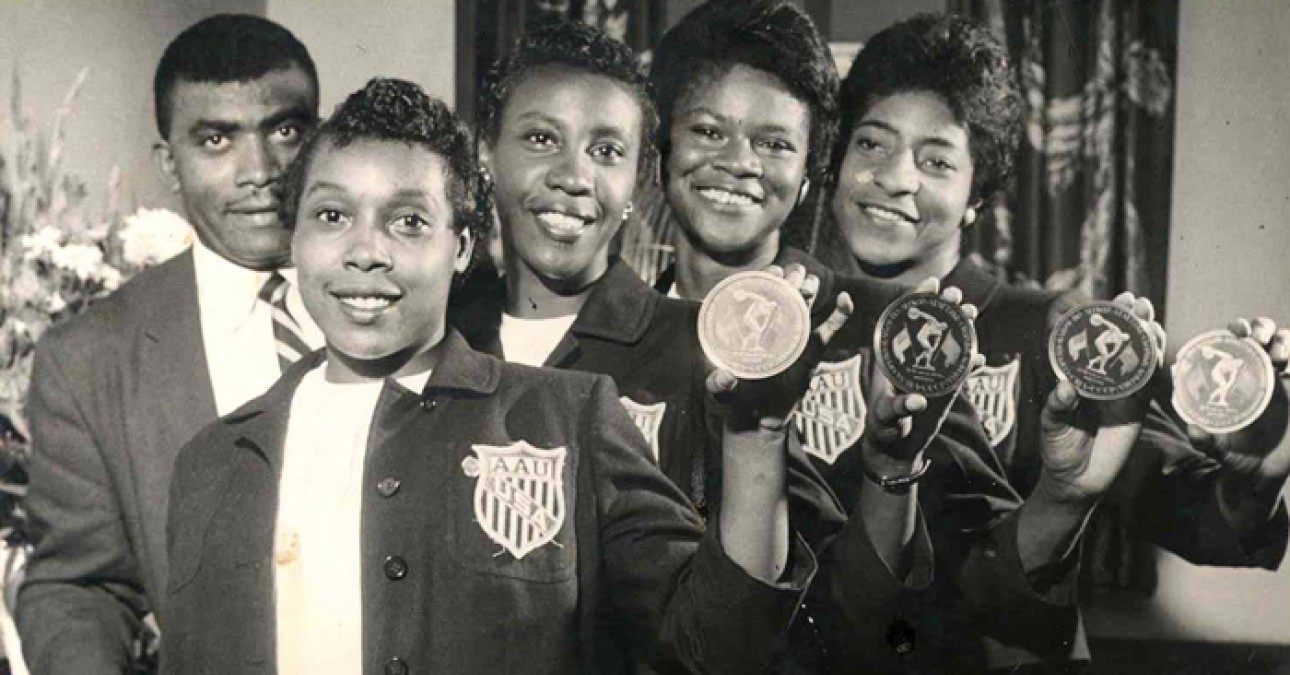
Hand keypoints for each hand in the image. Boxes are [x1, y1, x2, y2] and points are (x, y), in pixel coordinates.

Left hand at [706, 263, 850, 430]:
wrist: (758, 420)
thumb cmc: (737, 399)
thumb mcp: (722, 392)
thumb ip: (719, 385)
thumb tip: (725, 377)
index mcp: (750, 328)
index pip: (759, 294)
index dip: (766, 278)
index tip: (771, 272)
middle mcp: (773, 326)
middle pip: (785, 293)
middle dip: (791, 279)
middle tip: (792, 276)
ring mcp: (794, 337)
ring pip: (805, 305)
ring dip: (810, 289)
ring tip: (809, 284)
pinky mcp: (812, 353)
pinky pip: (829, 331)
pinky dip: (840, 315)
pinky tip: (845, 300)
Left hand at [860, 277, 982, 475]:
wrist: (894, 447)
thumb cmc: (882, 426)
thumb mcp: (885, 416)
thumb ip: (898, 408)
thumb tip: (918, 402)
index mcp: (894, 357)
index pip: (905, 320)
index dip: (919, 298)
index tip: (933, 281)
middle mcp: (915, 361)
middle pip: (932, 327)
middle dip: (945, 308)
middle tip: (958, 295)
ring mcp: (932, 373)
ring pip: (949, 344)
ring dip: (962, 328)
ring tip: (972, 313)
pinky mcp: (946, 390)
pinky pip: (961, 373)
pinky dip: (970, 366)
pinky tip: (981, 358)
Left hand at [1038, 292, 1166, 503]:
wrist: (1074, 480)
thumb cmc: (1058, 447)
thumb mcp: (1052, 424)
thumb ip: (1058, 406)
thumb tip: (1066, 388)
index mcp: (1082, 376)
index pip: (1096, 342)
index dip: (1106, 321)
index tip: (1111, 300)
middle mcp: (1105, 380)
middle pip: (1123, 345)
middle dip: (1132, 321)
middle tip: (1137, 301)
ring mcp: (1123, 394)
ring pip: (1140, 360)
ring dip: (1148, 339)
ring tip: (1150, 319)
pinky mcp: (1137, 411)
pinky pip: (1149, 386)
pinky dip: (1154, 368)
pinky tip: (1158, 350)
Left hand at [1187, 318, 1289, 485]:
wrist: (1266, 476)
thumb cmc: (1238, 458)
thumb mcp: (1219, 450)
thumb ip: (1205, 441)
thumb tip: (1194, 429)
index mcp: (1234, 378)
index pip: (1235, 342)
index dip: (1237, 329)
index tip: (1237, 332)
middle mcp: (1259, 374)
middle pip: (1263, 334)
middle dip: (1261, 328)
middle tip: (1257, 341)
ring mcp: (1283, 381)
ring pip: (1287, 343)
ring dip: (1283, 341)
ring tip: (1278, 358)